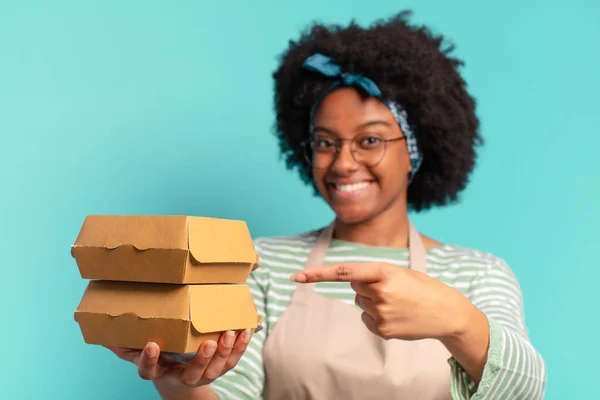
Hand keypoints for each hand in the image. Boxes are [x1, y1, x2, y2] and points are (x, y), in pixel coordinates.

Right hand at [107, 329, 251, 386]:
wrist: (178, 381)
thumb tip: (93, 324)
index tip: (151, 345)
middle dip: (202, 360)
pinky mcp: (220, 368)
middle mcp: (182, 377)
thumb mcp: (137, 352)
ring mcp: (204, 375)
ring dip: (225, 352)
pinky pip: (233, 360)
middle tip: (208, 343)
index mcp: (159, 372)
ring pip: (217, 370)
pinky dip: (241, 346)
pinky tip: (246, 330)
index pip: (150, 370)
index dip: (150, 360)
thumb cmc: (159, 359)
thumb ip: (122, 342)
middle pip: (193, 375)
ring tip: (230, 333)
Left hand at [291, 263, 475, 340]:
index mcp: (384, 271)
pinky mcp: (382, 329)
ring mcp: (381, 312)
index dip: (318, 274)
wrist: (446, 313)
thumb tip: (351, 288)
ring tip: (398, 303)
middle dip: (367, 286)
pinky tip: (397, 315)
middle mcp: (380, 291)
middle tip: (393, 289)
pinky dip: (377, 316)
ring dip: (373, 301)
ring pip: (361, 303)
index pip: (344, 272)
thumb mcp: (399, 273)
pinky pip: (367, 318)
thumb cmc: (422, 287)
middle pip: (354, 287)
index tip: (297, 276)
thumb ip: (373, 276)